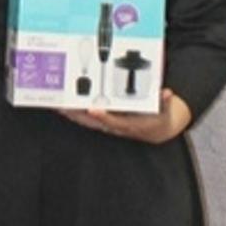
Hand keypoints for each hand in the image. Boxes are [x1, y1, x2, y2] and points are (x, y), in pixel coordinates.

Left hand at [58, 88, 191, 143]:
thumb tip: (166, 94)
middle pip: (94, 123)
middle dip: (78, 116)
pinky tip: (64, 108)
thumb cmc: (158, 119)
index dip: (104, 117)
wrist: (157, 131)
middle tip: (64, 107)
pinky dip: (75, 114)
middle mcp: (116, 127)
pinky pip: (86, 120)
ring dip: (72, 115)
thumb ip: (164, 103)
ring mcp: (108, 126)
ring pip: (87, 122)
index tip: (93, 110)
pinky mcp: (103, 123)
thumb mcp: (165, 112)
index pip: (114, 122)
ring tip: (58, 106)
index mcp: (130, 125)